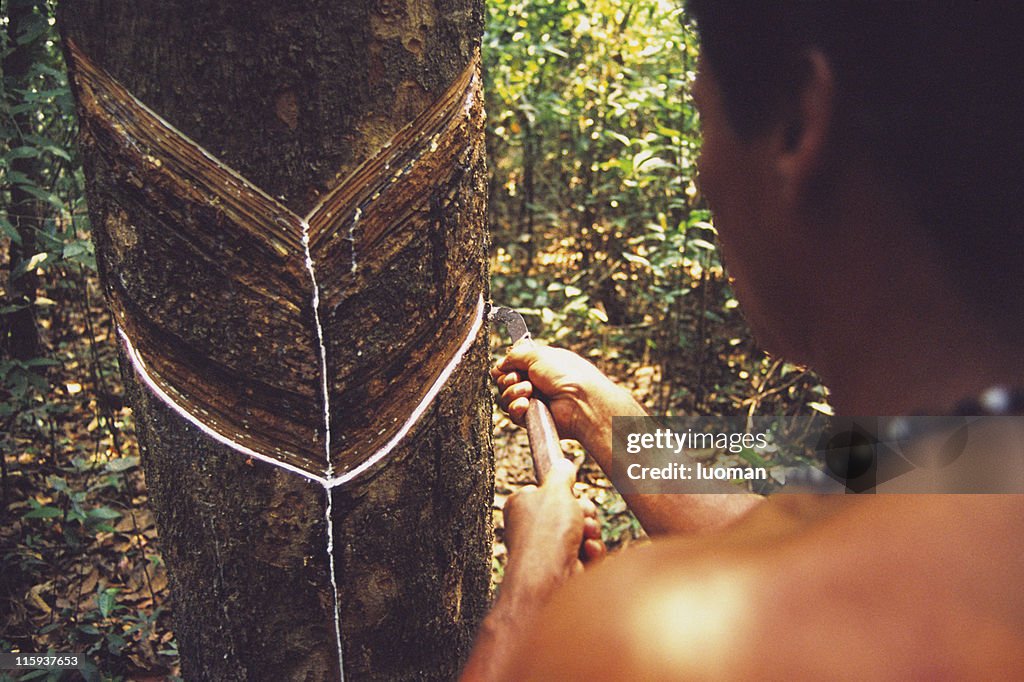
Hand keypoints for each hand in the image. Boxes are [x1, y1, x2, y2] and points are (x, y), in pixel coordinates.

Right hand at [491, 342, 622, 443]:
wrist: (580, 401)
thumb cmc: (566, 374)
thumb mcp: (538, 354)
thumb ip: (515, 355)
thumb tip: (501, 363)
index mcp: (538, 365)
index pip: (510, 366)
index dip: (505, 367)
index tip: (506, 367)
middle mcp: (534, 383)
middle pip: (504, 382)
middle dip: (509, 379)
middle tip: (521, 379)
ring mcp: (533, 401)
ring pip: (505, 398)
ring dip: (513, 392)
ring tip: (529, 391)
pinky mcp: (532, 417)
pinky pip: (513, 413)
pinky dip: (516, 407)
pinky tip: (526, 404)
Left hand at [502, 458, 605, 598]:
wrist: (548, 578)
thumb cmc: (546, 531)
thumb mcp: (555, 490)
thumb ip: (561, 473)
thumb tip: (563, 464)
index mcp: (523, 505)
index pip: (550, 491)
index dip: (566, 492)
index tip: (571, 492)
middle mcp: (534, 527)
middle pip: (573, 509)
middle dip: (585, 512)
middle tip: (582, 515)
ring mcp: (551, 549)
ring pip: (585, 530)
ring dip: (591, 530)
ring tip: (584, 535)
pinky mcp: (567, 567)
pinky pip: (589, 551)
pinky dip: (592, 550)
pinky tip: (586, 552)